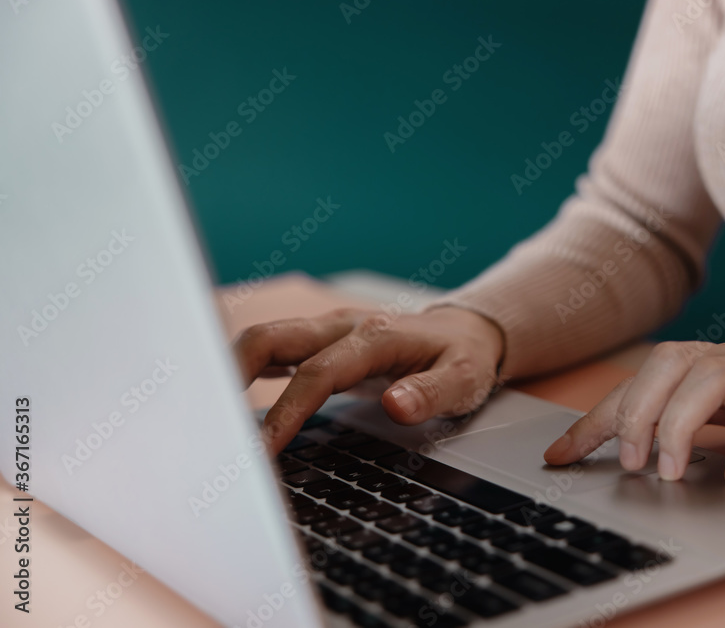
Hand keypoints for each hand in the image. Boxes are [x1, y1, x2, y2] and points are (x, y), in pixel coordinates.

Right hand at [233, 306, 504, 452]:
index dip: (286, 412)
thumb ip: (433, 392)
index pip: (317, 374)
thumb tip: (397, 404)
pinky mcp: (320, 342)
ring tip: (204, 418)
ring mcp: (327, 331)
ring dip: (229, 372)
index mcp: (374, 336)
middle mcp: (342, 327)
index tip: (262, 451)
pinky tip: (226, 403)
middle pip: (270, 338)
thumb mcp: (465, 380)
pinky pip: (273, 351)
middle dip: (230, 376)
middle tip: (206, 426)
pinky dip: (245, 374)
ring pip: (264, 340)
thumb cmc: (463, 358)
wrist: (466, 331)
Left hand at [543, 341, 724, 484]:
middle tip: (630, 463)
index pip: (641, 379)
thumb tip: (631, 452)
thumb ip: (693, 424)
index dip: (597, 416)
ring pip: (715, 376)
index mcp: (714, 363)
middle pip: (670, 362)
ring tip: (671, 472)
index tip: (560, 455)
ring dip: (682, 425)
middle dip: (638, 412)